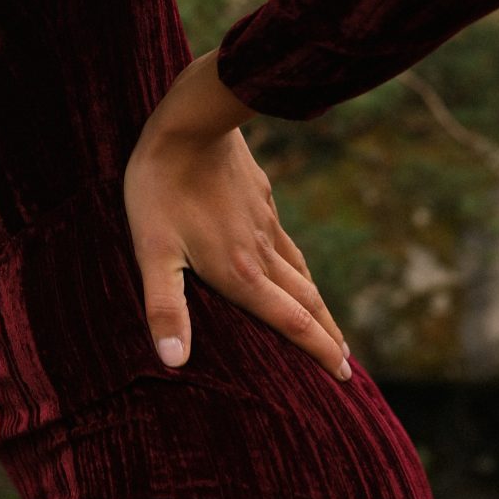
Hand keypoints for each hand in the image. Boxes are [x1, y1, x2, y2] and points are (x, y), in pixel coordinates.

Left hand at [123, 47, 350, 382]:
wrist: (191, 121)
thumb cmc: (162, 187)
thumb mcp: (152, 251)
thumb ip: (165, 307)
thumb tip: (174, 362)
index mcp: (241, 274)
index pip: (291, 323)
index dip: (318, 352)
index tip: (345, 377)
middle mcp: (262, 253)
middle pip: (305, 302)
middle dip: (327, 336)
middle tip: (346, 363)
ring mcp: (265, 222)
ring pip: (300, 270)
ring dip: (317, 302)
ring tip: (327, 322)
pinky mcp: (261, 197)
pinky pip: (285, 240)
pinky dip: (297, 265)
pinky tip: (292, 263)